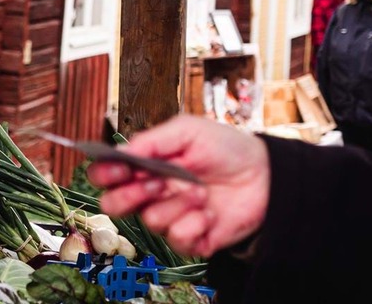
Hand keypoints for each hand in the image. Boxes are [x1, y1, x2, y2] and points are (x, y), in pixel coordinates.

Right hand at [87, 115, 270, 256]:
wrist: (266, 175)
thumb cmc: (226, 148)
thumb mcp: (187, 131)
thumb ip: (151, 140)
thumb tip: (119, 151)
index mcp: (145, 166)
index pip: (107, 175)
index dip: (105, 174)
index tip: (121, 169)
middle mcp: (152, 193)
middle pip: (114, 206)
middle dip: (130, 196)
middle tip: (157, 184)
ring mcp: (170, 216)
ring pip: (150, 221)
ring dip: (177, 205)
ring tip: (201, 192)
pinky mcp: (190, 238)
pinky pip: (177, 239)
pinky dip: (194, 224)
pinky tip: (209, 212)